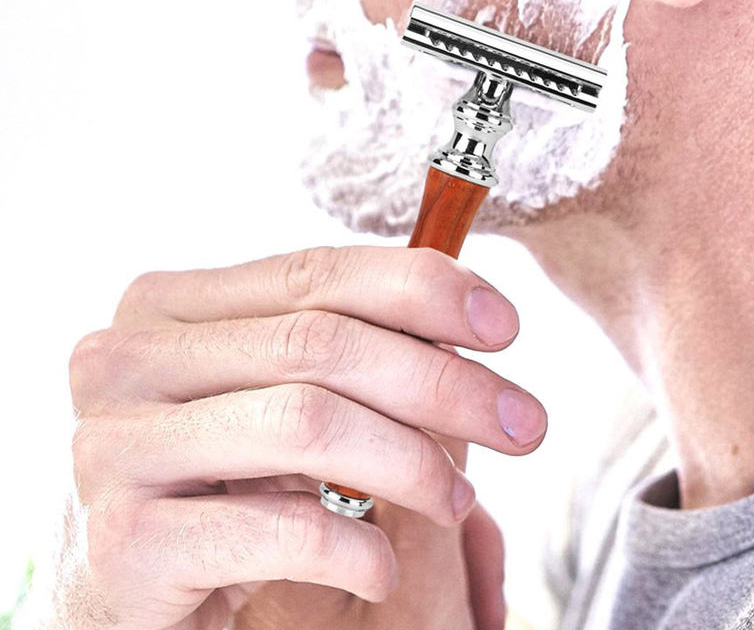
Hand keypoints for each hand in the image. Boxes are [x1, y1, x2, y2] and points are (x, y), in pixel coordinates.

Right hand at [64, 245, 545, 629]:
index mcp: (167, 304)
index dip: (423, 288)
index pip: (315, 270)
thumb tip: (477, 318)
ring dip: (411, 461)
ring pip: (306, 421)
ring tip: (459, 500)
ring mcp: (112, 446)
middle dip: (443, 382)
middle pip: (319, 342)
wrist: (135, 597)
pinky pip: (278, 527)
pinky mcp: (122, 541)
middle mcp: (125, 359)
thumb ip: (349, 344)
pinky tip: (383, 565)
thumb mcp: (282, 395)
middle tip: (526, 424)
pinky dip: (357, 545)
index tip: (506, 325)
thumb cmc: (225, 481)